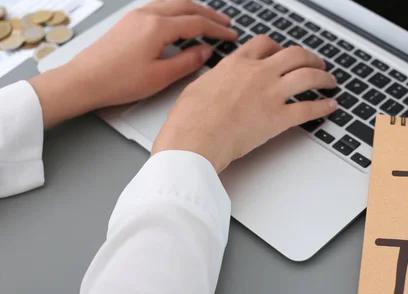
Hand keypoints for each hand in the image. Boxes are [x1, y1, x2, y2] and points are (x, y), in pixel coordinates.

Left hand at [29, 0, 236, 127]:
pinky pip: (159, 7)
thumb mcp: (160, 77)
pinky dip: (176, 11)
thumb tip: (204, 51)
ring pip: (172, 4)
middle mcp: (147, 14)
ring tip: (207, 20)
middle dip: (209, 14)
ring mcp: (136, 16)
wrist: (84, 80)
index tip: (231, 35)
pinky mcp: (128, 22)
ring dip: (193, 10)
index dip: (217, 29)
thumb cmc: (118, 81)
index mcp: (157, 27)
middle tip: (226, 23)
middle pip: (186, 6)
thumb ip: (187, 62)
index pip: (196, 23)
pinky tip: (180, 21)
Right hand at [152, 36, 337, 172]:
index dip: (279, 47)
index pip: (265, 44)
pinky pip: (309, 108)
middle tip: (317, 64)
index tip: (284, 53)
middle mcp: (258, 73)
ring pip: (308, 76)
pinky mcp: (278, 118)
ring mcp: (270, 94)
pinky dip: (323, 107)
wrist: (194, 140)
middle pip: (294, 55)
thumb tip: (219, 81)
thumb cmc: (190, 120)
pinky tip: (330, 106)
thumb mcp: (199, 86)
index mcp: (237, 63)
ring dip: (324, 77)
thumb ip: (217, 79)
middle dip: (310, 58)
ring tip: (330, 82)